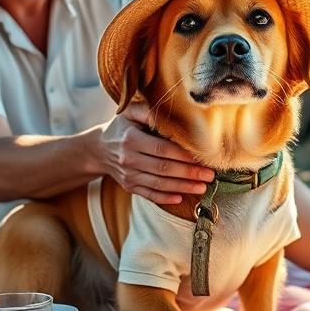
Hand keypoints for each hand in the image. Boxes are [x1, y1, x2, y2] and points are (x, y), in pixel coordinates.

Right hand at [97, 101, 213, 203]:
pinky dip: (164, 198)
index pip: (161, 149)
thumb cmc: (122, 127)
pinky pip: (148, 194)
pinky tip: (180, 198)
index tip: (202, 157)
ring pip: (158, 184)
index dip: (183, 155)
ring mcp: (128, 175)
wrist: (99, 149)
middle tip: (210, 175)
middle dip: (189, 173)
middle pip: (163, 168)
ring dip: (182, 187)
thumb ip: (150, 112)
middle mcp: (128, 159)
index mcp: (131, 139)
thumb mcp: (131, 113)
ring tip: (202, 187)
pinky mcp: (129, 186)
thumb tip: (173, 114)